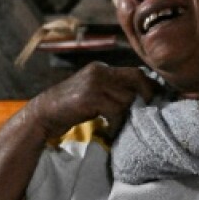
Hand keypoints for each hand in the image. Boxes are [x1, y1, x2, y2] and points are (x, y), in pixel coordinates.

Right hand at [24, 62, 158, 140]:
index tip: (157, 98)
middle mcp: (99, 71)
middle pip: (136, 78)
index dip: (149, 85)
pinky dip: (116, 123)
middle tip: (148, 111)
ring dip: (127, 114)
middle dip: (146, 94)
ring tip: (120, 126)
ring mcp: (94, 83)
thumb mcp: (92, 93)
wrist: (42, 115)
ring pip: (127, 97)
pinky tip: (110, 130)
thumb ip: (111, 90)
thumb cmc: (69, 108)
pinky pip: (116, 110)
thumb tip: (139, 97)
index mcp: (101, 68)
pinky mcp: (90, 97)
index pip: (135, 71)